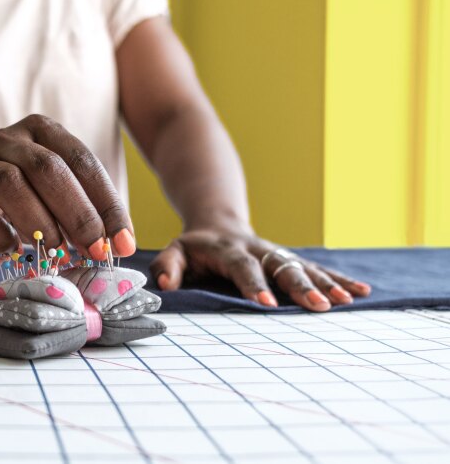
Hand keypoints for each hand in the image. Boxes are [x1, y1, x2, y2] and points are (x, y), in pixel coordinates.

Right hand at [0, 114, 135, 256]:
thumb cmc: (22, 199)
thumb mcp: (55, 195)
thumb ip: (84, 210)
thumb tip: (117, 244)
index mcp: (42, 132)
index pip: (82, 162)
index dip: (107, 204)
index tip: (123, 242)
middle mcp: (9, 140)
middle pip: (48, 169)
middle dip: (78, 214)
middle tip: (95, 250)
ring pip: (9, 183)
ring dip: (39, 222)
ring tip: (56, 252)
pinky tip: (12, 249)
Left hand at [150, 224, 371, 310]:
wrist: (218, 223)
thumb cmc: (194, 247)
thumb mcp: (175, 251)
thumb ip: (169, 265)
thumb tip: (166, 283)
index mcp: (229, 249)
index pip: (242, 266)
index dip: (254, 284)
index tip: (266, 303)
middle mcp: (259, 249)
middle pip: (282, 266)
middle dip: (301, 286)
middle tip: (318, 306)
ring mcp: (278, 253)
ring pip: (305, 267)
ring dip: (327, 283)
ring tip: (347, 301)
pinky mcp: (291, 259)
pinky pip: (318, 268)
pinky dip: (340, 279)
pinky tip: (362, 292)